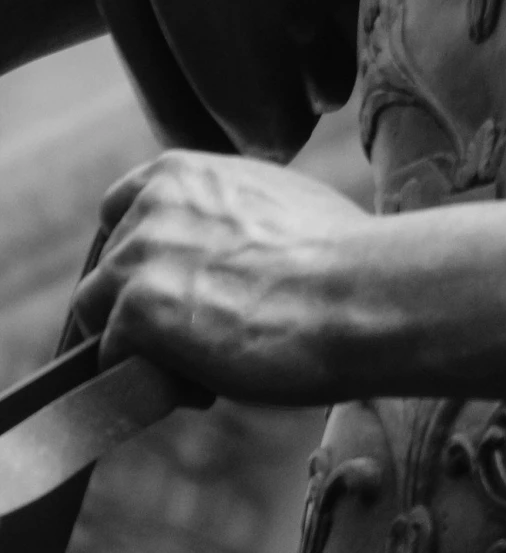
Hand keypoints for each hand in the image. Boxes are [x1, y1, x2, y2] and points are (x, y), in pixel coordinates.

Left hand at [73, 150, 371, 404]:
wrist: (358, 292)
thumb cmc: (341, 254)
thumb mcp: (275, 199)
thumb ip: (225, 212)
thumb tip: (219, 246)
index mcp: (183, 171)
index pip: (120, 211)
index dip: (142, 256)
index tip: (170, 284)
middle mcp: (151, 205)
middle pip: (109, 269)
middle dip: (144, 304)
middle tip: (206, 332)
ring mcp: (137, 256)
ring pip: (100, 315)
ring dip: (141, 344)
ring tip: (208, 362)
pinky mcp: (135, 311)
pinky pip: (113, 361)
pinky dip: (150, 382)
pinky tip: (209, 382)